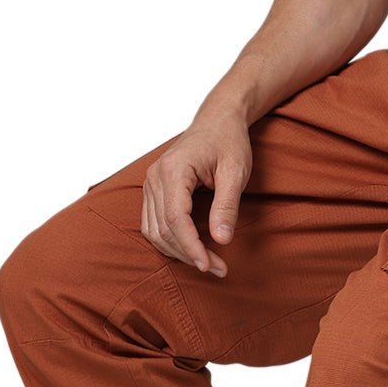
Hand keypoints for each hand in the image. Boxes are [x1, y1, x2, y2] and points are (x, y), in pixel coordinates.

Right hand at [141, 113, 252, 275]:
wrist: (219, 119)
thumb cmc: (229, 140)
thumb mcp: (236, 170)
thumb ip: (227, 205)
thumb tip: (222, 240)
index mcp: (174, 169)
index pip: (176, 219)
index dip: (191, 246)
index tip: (209, 265)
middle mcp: (155, 176)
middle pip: (163, 229)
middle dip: (189, 253)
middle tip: (218, 268)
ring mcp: (151, 182)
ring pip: (154, 231)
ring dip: (179, 251)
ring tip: (208, 261)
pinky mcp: (154, 189)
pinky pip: (153, 224)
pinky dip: (170, 241)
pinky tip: (192, 248)